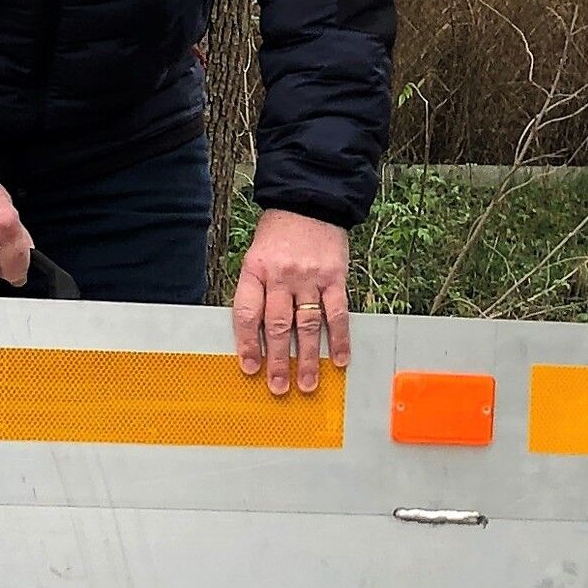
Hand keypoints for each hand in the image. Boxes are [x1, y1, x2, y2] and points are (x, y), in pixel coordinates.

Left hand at [232, 208, 351, 396]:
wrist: (309, 201)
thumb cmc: (279, 233)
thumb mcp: (257, 256)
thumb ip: (257, 290)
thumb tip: (256, 335)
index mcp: (255, 270)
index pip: (248, 313)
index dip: (247, 343)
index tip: (249, 368)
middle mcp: (281, 276)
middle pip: (277, 325)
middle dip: (277, 360)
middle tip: (278, 387)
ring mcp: (309, 277)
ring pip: (307, 324)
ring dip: (306, 357)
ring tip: (306, 383)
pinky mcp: (334, 277)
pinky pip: (337, 313)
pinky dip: (339, 338)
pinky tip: (339, 359)